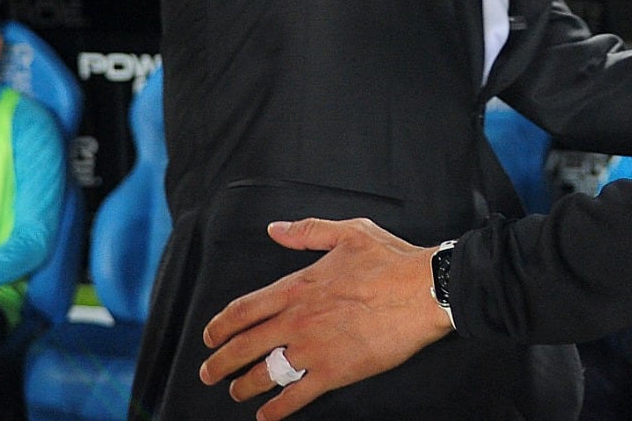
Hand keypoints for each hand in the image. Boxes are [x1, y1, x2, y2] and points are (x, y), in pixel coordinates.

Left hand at [200, 218, 453, 420]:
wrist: (423, 291)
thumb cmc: (391, 261)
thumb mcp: (349, 233)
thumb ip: (307, 232)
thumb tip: (276, 229)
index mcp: (298, 287)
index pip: (244, 309)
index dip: (220, 325)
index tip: (210, 335)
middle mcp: (297, 320)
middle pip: (244, 346)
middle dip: (220, 362)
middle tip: (208, 372)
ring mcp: (314, 349)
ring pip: (264, 374)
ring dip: (244, 386)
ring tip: (235, 392)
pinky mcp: (335, 372)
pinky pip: (296, 396)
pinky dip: (278, 409)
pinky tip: (268, 415)